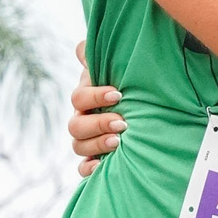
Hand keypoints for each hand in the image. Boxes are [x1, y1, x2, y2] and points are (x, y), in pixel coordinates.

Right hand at [68, 39, 123, 173]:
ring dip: (96, 145)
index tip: (118, 94)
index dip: (95, 96)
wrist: (142, 108)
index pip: (79, 98)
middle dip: (99, 123)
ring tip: (118, 142)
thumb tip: (82, 47)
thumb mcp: (115, 67)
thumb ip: (96, 55)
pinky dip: (89, 169)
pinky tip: (102, 167)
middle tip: (123, 123)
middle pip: (76, 126)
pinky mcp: (93, 160)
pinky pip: (82, 169)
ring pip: (78, 146)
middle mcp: (82, 120)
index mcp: (85, 98)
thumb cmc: (127, 85)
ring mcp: (86, 141)